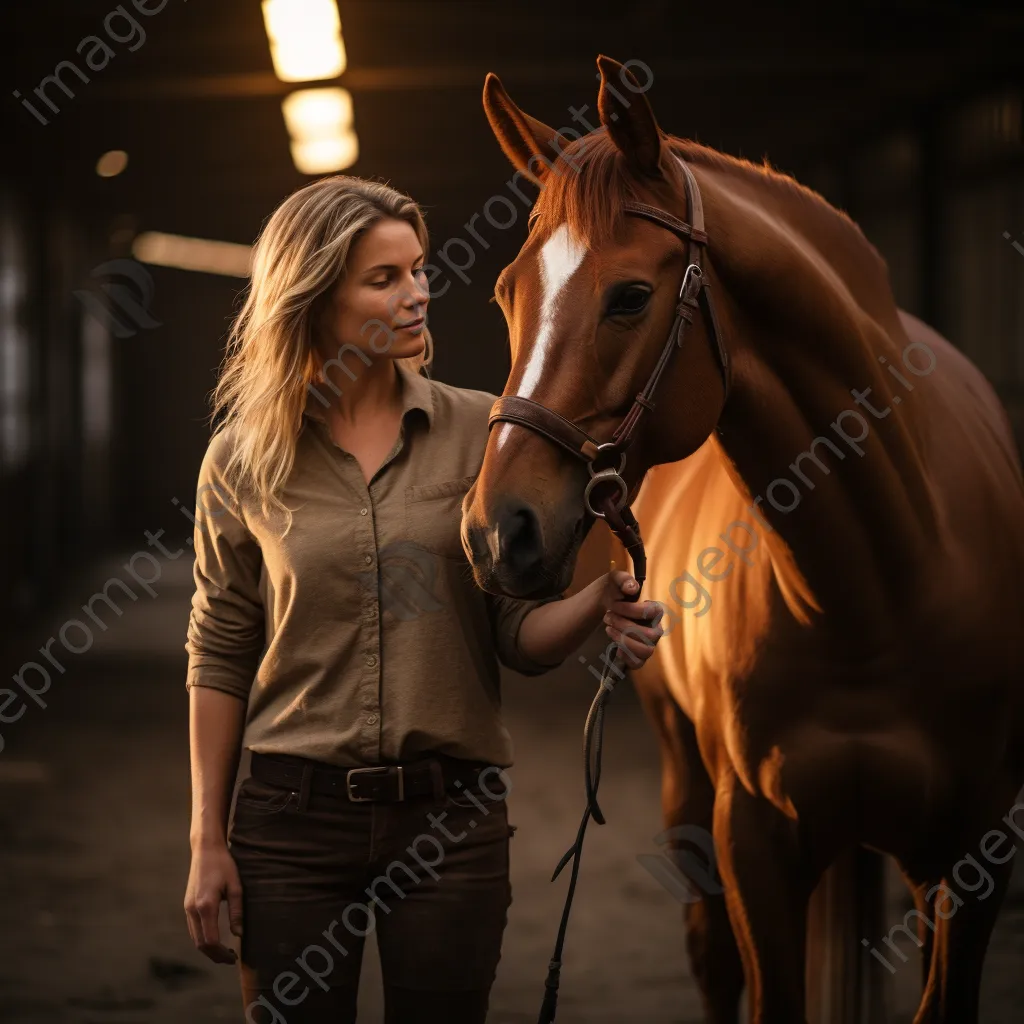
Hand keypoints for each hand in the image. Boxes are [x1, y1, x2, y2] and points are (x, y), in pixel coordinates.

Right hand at [184, 841, 243, 963]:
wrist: (205, 849)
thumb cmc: (224, 865)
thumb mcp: (236, 886)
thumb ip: (237, 911)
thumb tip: (239, 934)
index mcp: (205, 906)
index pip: (210, 941)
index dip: (221, 953)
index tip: (234, 957)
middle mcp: (192, 910)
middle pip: (200, 944)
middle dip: (214, 955)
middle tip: (231, 959)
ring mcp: (187, 907)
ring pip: (195, 937)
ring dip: (208, 948)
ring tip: (225, 952)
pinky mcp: (187, 904)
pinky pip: (193, 928)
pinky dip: (202, 938)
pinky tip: (215, 938)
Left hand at [600, 569, 665, 667]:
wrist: (605, 605)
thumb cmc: (615, 593)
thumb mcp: (615, 580)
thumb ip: (623, 579)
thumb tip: (632, 588)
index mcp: (654, 610)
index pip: (653, 612)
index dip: (633, 610)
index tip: (616, 605)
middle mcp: (656, 629)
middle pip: (649, 635)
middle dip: (625, 627)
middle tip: (608, 617)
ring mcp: (649, 644)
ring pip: (646, 651)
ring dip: (624, 641)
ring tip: (608, 629)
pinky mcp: (639, 656)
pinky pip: (638, 663)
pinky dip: (625, 656)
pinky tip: (615, 646)